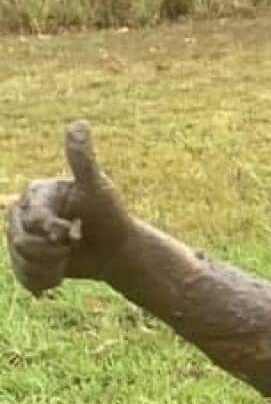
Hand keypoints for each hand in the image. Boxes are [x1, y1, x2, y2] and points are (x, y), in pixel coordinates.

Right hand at [6, 121, 133, 293]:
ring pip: (21, 261)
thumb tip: (79, 124)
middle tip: (74, 242)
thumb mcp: (97, 188)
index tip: (72, 231)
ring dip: (51, 266)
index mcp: (37, 194)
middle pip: (19, 241)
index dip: (51, 229)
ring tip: (69, 257)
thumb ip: (82, 160)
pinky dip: (46, 280)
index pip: (29, 217)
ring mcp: (22, 236)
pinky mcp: (27, 260)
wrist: (118, 249)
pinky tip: (62, 273)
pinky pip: (24, 277)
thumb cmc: (110, 215)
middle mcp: (22, 213)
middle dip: (52, 250)